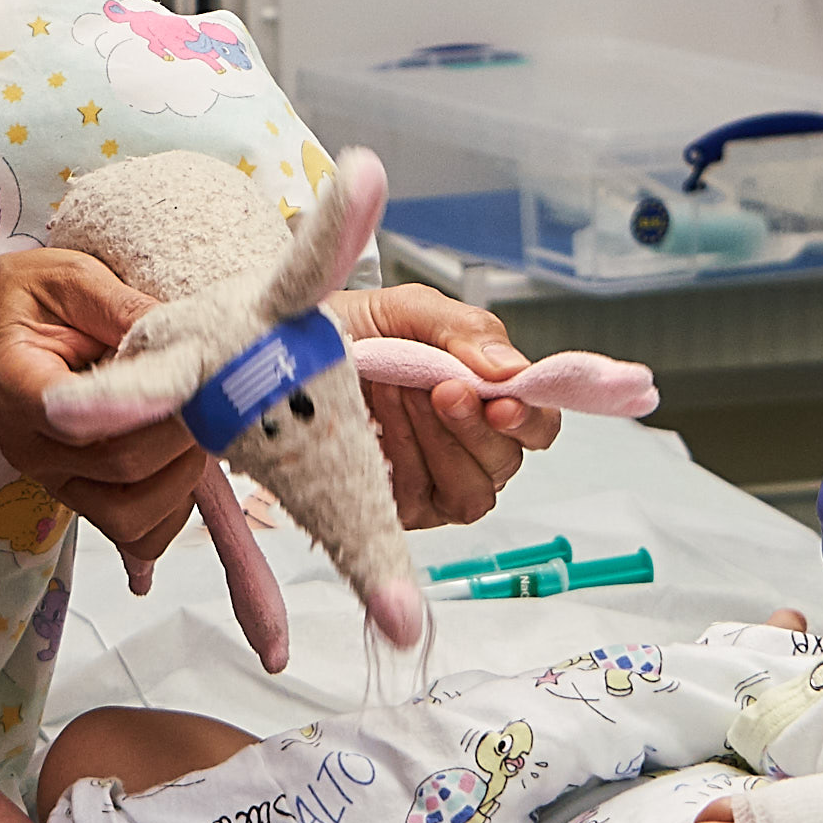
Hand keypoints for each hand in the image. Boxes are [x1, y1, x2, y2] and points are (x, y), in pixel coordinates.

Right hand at [0, 249, 209, 569]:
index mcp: (14, 383)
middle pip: (120, 465)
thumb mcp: (67, 277)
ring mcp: (54, 480)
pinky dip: (173, 506)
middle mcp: (30, 446)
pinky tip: (179, 458)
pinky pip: (136, 534)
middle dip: (181, 430)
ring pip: (132, 515)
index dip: (135, 405)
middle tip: (208, 388)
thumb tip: (183, 335)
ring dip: (183, 474)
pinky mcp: (78, 497)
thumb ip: (120, 305)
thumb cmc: (25, 302)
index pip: (69, 413)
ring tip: (193, 422)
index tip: (182, 380)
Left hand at [349, 283, 545, 528]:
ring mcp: (435, 486)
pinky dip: (401, 461)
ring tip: (398, 392)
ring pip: (470, 493)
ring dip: (436, 442)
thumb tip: (510, 369)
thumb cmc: (354, 330)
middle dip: (471, 426)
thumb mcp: (409, 310)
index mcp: (487, 401)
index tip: (502, 402)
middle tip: (438, 388)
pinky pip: (419, 504)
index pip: (538, 426)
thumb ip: (465, 330)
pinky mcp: (398, 511)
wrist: (285, 350)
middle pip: (506, 464)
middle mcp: (470, 450)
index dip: (529, 419)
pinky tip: (378, 426)